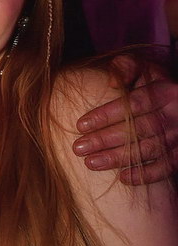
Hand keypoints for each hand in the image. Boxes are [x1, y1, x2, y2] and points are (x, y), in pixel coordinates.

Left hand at [73, 57, 177, 184]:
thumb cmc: (154, 85)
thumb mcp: (144, 69)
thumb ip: (126, 67)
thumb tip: (110, 83)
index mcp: (165, 91)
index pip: (133, 104)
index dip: (106, 115)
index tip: (80, 126)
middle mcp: (176, 114)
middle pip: (137, 129)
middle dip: (104, 140)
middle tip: (78, 148)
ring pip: (149, 150)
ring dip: (118, 158)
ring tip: (90, 163)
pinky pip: (167, 167)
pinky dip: (146, 175)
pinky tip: (123, 178)